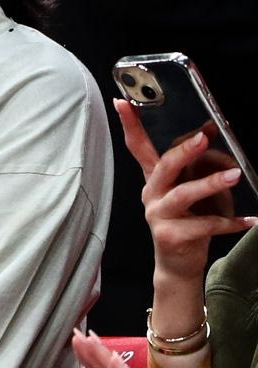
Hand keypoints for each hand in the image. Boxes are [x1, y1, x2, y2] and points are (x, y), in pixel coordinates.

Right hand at [115, 100, 255, 282]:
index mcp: (154, 180)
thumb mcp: (189, 190)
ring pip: (183, 195)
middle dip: (183, 151)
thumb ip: (195, 165)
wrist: (177, 265)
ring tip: (235, 176)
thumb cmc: (186, 222)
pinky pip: (205, 225)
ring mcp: (158, 216)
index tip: (122, 102)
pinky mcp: (171, 236)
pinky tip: (249, 220)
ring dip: (210, 184)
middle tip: (203, 138)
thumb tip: (212, 132)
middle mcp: (152, 195)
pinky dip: (230, 222)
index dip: (129, 124)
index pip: (137, 147)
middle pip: (163, 168)